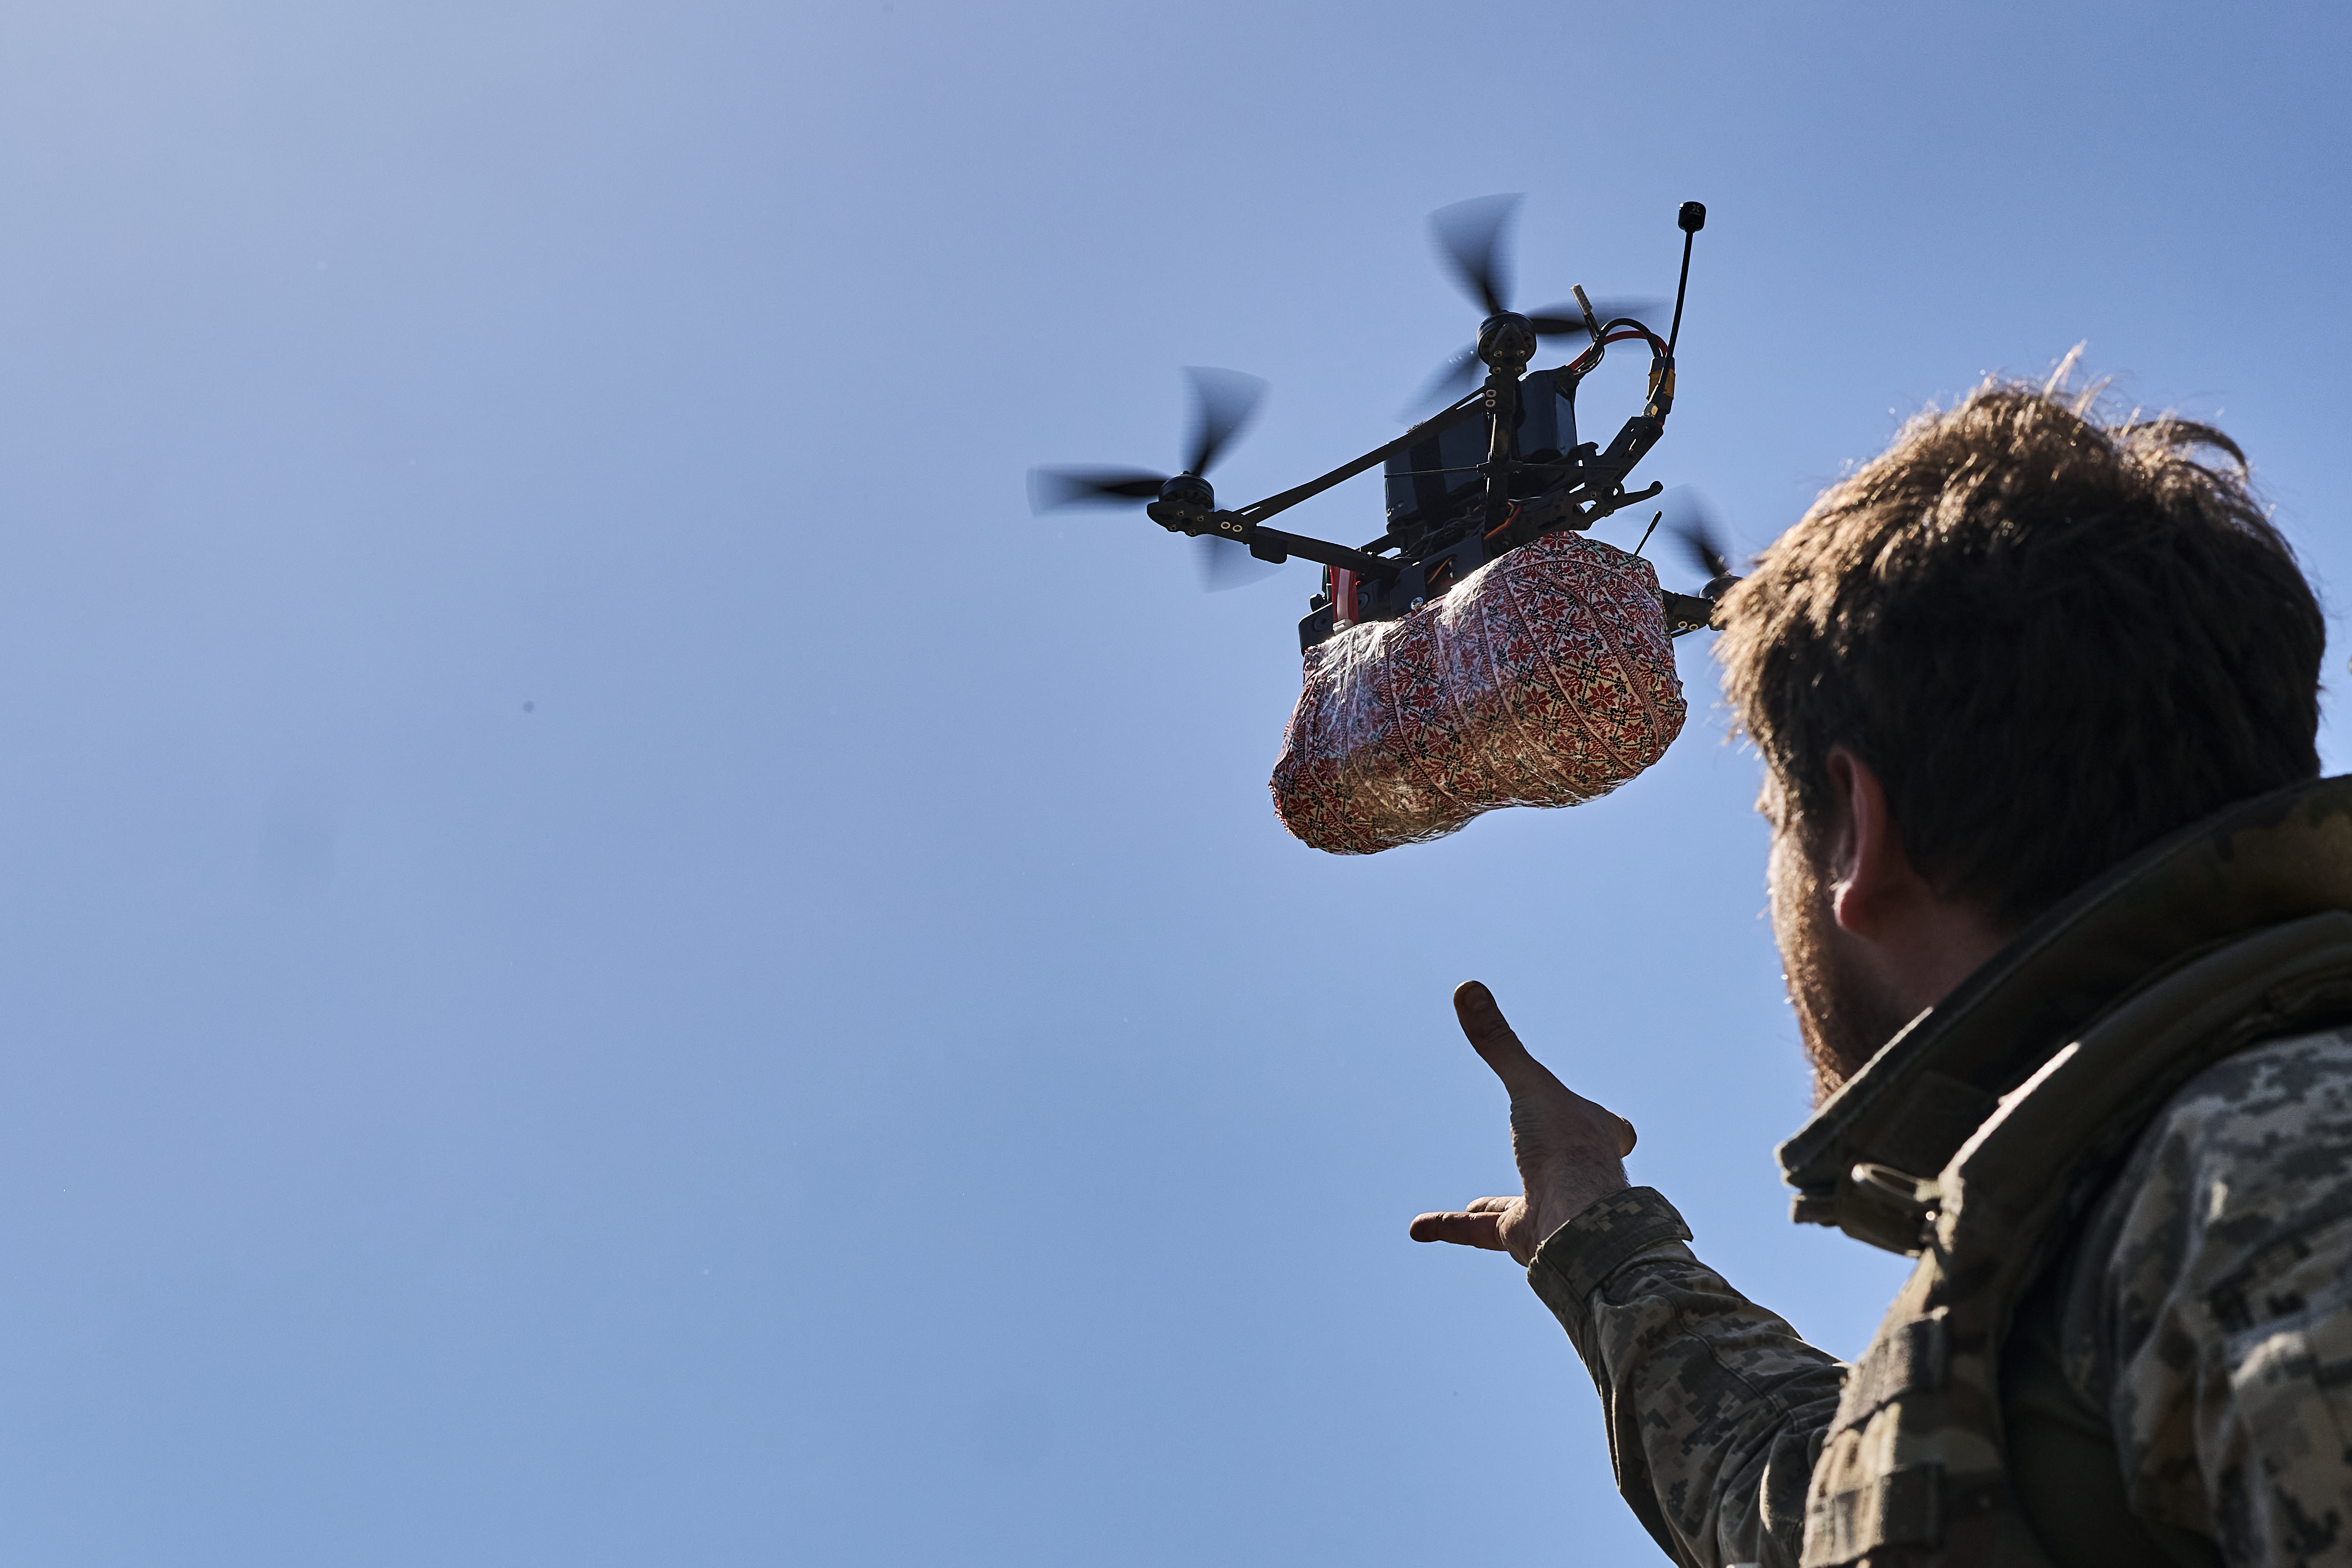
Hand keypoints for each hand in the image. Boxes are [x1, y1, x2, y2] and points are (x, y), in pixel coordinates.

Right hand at [1409, 980, 1636, 1264]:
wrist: (1575, 1223)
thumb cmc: (1565, 1147)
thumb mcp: (1529, 1083)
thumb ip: (1498, 1041)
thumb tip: (1466, 987)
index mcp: (1594, 1135)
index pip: (1612, 1127)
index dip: (1608, 1124)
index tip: (1617, 1127)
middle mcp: (1580, 1173)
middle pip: (1568, 1166)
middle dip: (1549, 1163)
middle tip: (1538, 1156)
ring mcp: (1553, 1207)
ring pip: (1519, 1205)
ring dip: (1492, 1208)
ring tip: (1473, 1207)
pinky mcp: (1525, 1236)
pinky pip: (1480, 1230)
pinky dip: (1449, 1226)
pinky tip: (1419, 1228)